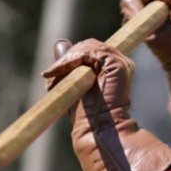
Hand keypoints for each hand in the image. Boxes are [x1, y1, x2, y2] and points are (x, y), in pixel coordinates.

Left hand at [41, 39, 170, 170]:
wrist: (97, 128)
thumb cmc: (86, 113)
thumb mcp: (73, 84)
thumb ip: (69, 64)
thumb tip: (61, 42)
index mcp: (112, 68)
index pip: (88, 51)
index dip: (70, 57)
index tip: (51, 73)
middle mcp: (119, 64)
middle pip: (88, 46)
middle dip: (66, 59)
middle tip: (50, 74)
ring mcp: (120, 63)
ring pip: (88, 48)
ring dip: (67, 60)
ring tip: (53, 74)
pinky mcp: (118, 65)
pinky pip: (91, 52)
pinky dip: (73, 59)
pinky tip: (62, 70)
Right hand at [120, 0, 170, 68]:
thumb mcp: (152, 35)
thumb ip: (137, 17)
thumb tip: (126, 1)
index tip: (133, 16)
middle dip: (143, 1)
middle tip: (135, 18)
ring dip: (149, 4)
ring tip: (143, 22)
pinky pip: (167, 0)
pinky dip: (157, 8)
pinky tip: (153, 22)